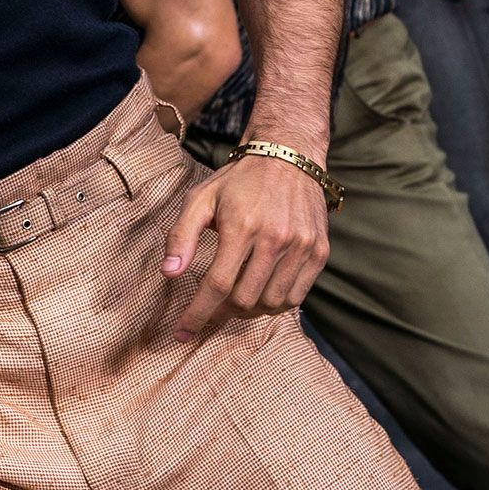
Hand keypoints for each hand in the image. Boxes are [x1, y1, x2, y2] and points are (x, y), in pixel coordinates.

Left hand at [162, 151, 330, 335]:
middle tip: (210, 309)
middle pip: (245, 299)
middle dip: (221, 312)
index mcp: (242, 226)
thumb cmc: (238, 181)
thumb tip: (168, 274)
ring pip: (271, 303)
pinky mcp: (319, 251)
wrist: (288, 157)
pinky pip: (296, 296)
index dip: (197, 313)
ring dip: (249, 311)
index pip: (217, 285)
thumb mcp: (200, 199)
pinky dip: (275, 304)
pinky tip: (261, 293)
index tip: (182, 332)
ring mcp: (302, 247)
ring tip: (235, 301)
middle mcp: (276, 238)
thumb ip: (181, 236)